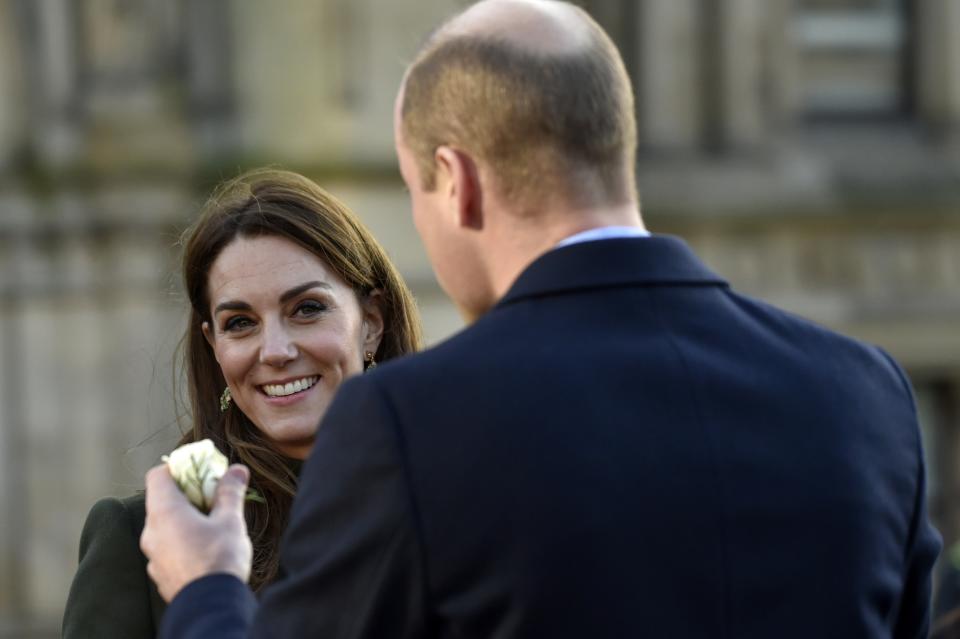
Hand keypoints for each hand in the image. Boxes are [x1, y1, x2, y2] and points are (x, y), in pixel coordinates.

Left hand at [140, 463, 252, 601]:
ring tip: (211, 525)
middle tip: (211, 498)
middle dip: (186, 495)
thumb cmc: (219, 558)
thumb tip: (237, 470)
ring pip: (164, 526)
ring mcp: (153, 554)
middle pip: (161, 500)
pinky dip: (181, 541)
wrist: (210, 605)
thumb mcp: (231, 520)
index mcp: (165, 511)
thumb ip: (230, 492)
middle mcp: (152, 531)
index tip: (198, 472)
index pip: (157, 475)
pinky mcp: (159, 573)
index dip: (177, 469)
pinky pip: (167, 547)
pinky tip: (204, 549)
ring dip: (183, 519)